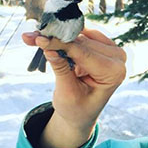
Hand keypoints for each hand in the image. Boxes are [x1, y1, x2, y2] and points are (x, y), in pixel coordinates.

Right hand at [22, 28, 126, 147]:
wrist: (81, 113)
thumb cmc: (76, 108)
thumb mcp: (67, 93)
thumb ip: (61, 70)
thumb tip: (49, 47)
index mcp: (114, 73)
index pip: (84, 53)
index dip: (60, 45)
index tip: (39, 39)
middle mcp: (117, 58)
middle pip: (82, 42)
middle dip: (54, 39)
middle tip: (30, 37)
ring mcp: (111, 50)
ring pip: (79, 35)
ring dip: (55, 36)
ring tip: (33, 38)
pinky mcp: (101, 45)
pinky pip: (80, 34)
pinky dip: (62, 36)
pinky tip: (44, 37)